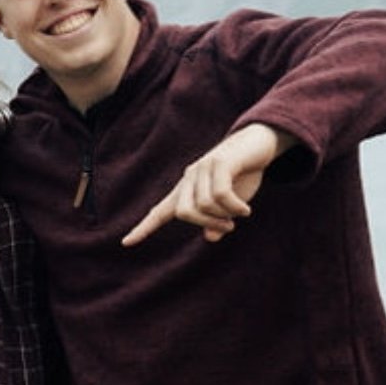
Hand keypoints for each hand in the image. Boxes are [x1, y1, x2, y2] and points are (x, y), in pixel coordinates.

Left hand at [122, 123, 294, 245]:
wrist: (259, 141)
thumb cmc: (243, 174)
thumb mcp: (230, 205)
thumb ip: (218, 221)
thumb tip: (209, 238)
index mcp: (187, 190)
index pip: (160, 212)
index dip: (144, 228)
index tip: (126, 243)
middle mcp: (189, 178)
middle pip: (184, 212)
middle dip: (207, 224)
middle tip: (228, 227)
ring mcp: (202, 168)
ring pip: (204, 204)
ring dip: (224, 216)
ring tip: (241, 214)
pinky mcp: (219, 162)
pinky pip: (220, 194)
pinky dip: (234, 207)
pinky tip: (245, 209)